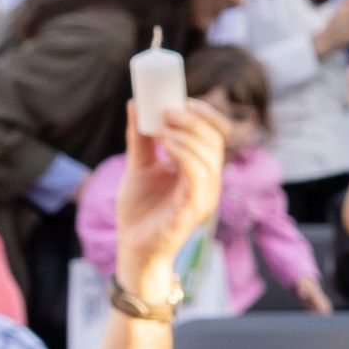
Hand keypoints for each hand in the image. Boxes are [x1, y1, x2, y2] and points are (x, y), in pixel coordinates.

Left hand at [106, 99, 226, 285]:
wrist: (132, 249)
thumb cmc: (140, 213)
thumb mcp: (138, 167)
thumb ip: (140, 139)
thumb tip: (136, 104)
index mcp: (200, 171)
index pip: (216, 135)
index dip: (204, 114)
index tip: (181, 99)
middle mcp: (209, 183)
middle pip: (215, 141)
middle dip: (193, 120)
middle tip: (167, 110)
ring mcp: (204, 197)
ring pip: (209, 156)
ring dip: (187, 135)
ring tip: (162, 127)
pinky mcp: (194, 210)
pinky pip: (198, 176)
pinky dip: (185, 155)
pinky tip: (166, 146)